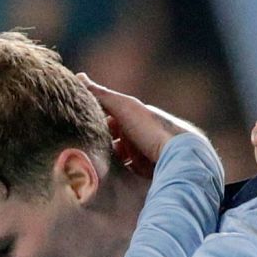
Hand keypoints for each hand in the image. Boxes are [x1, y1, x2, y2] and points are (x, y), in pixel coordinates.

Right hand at [79, 74, 203, 175]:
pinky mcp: (147, 174)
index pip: (108, 120)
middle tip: (80, 154)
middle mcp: (140, 135)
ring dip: (108, 164)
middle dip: (99, 147)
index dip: (93, 124)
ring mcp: (144, 156)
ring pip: (120, 160)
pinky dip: (119, 177)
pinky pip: (129, 176)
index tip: (75, 131)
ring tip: (90, 169)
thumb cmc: (151, 127)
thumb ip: (101, 95)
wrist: (180, 154)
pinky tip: (107, 181)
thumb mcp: (124, 107)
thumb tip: (78, 76)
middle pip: (113, 142)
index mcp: (135, 117)